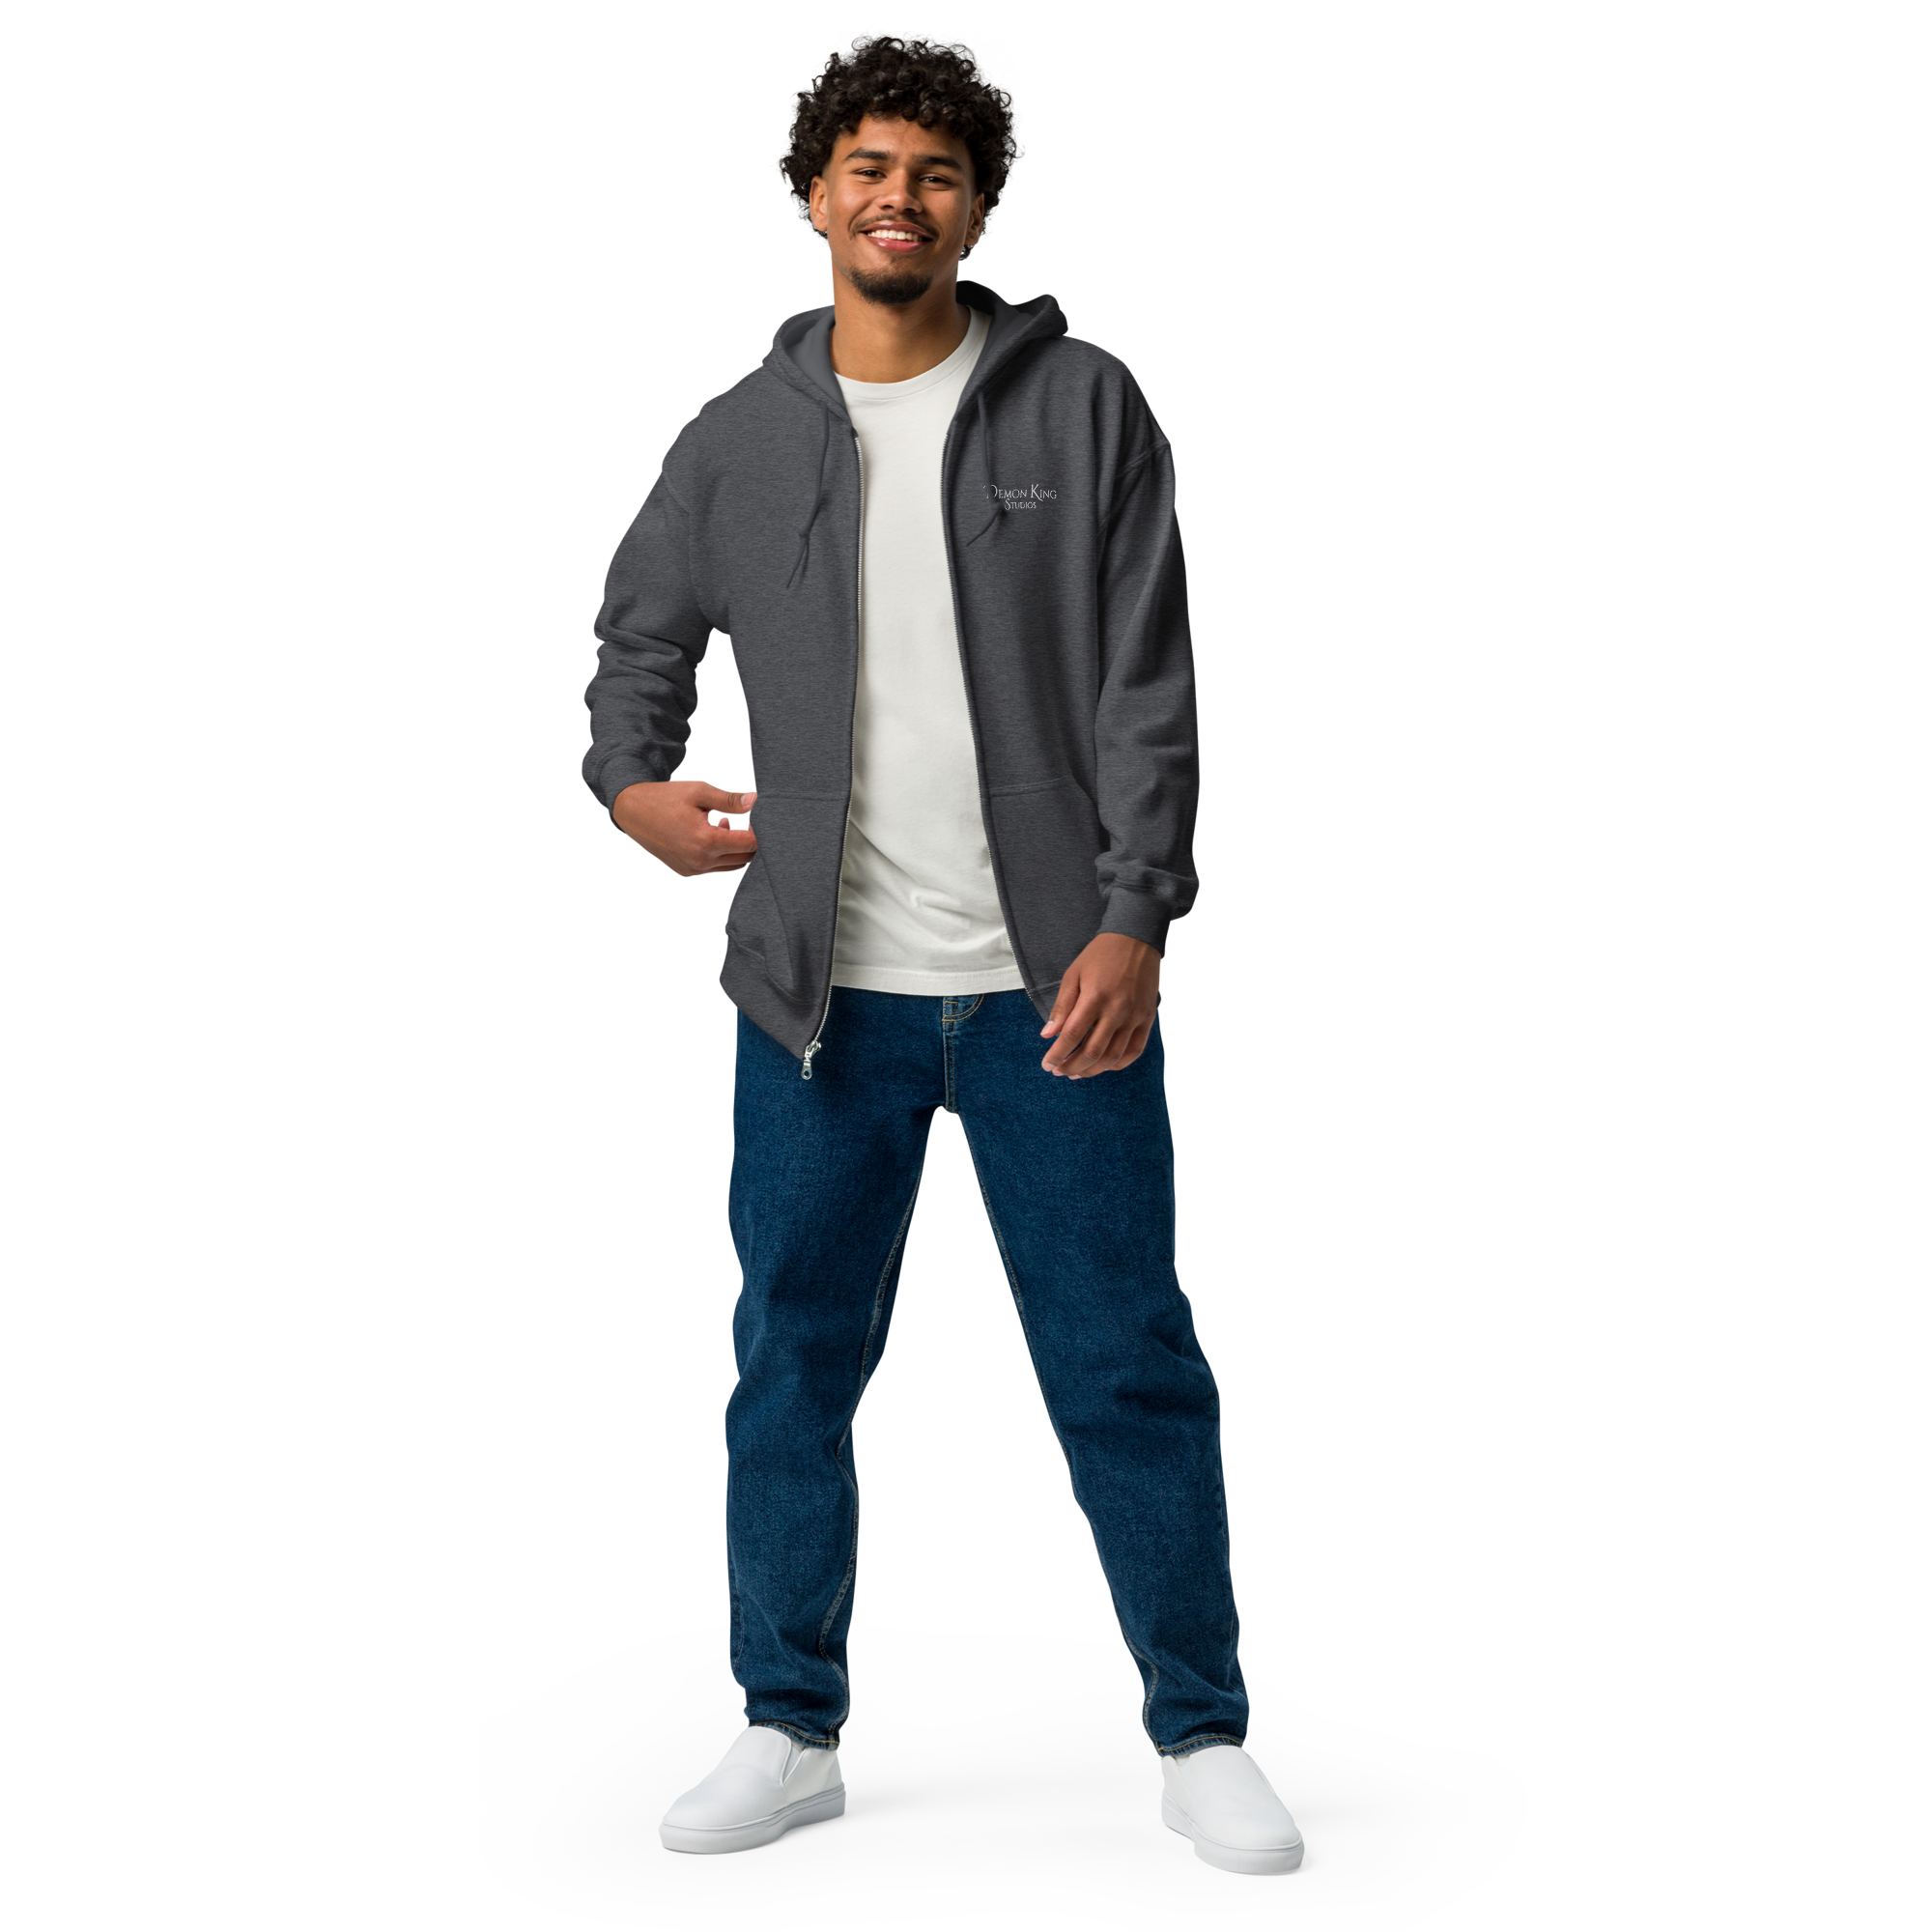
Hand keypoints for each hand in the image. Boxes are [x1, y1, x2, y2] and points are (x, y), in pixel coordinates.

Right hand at [613, 780, 757, 884]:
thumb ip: (730, 800)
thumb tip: (755, 802)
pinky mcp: (687, 874)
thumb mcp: (699, 792)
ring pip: (733, 866)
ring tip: (722, 828)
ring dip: (736, 850)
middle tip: (735, 820)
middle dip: (748, 840)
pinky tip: (712, 839)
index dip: (755, 828)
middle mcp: (701, 861)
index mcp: (706, 841)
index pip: (750, 843)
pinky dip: (723, 857)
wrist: (632, 812)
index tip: (748, 815)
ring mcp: (693, 871)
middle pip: (745, 857)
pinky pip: (717, 871)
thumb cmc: (665, 799)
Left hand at [1040, 933, 1160, 1078]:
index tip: (1047, 1064)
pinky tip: (1104, 1066)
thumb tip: (1048, 1034)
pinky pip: (1134, 1051)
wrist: (1136, 938)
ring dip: (1093, 1070)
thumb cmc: (1101, 954)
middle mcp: (1117, 1010)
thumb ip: (1062, 1007)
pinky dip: (1118, 1064)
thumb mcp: (1073, 974)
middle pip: (1092, 1052)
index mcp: (1095, 997)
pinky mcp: (1147, 1018)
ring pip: (1113, 1057)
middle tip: (1058, 1071)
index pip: (1072, 1035)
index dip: (1058, 1054)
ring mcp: (1135, 1016)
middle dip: (1072, 1067)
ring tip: (1077, 1073)